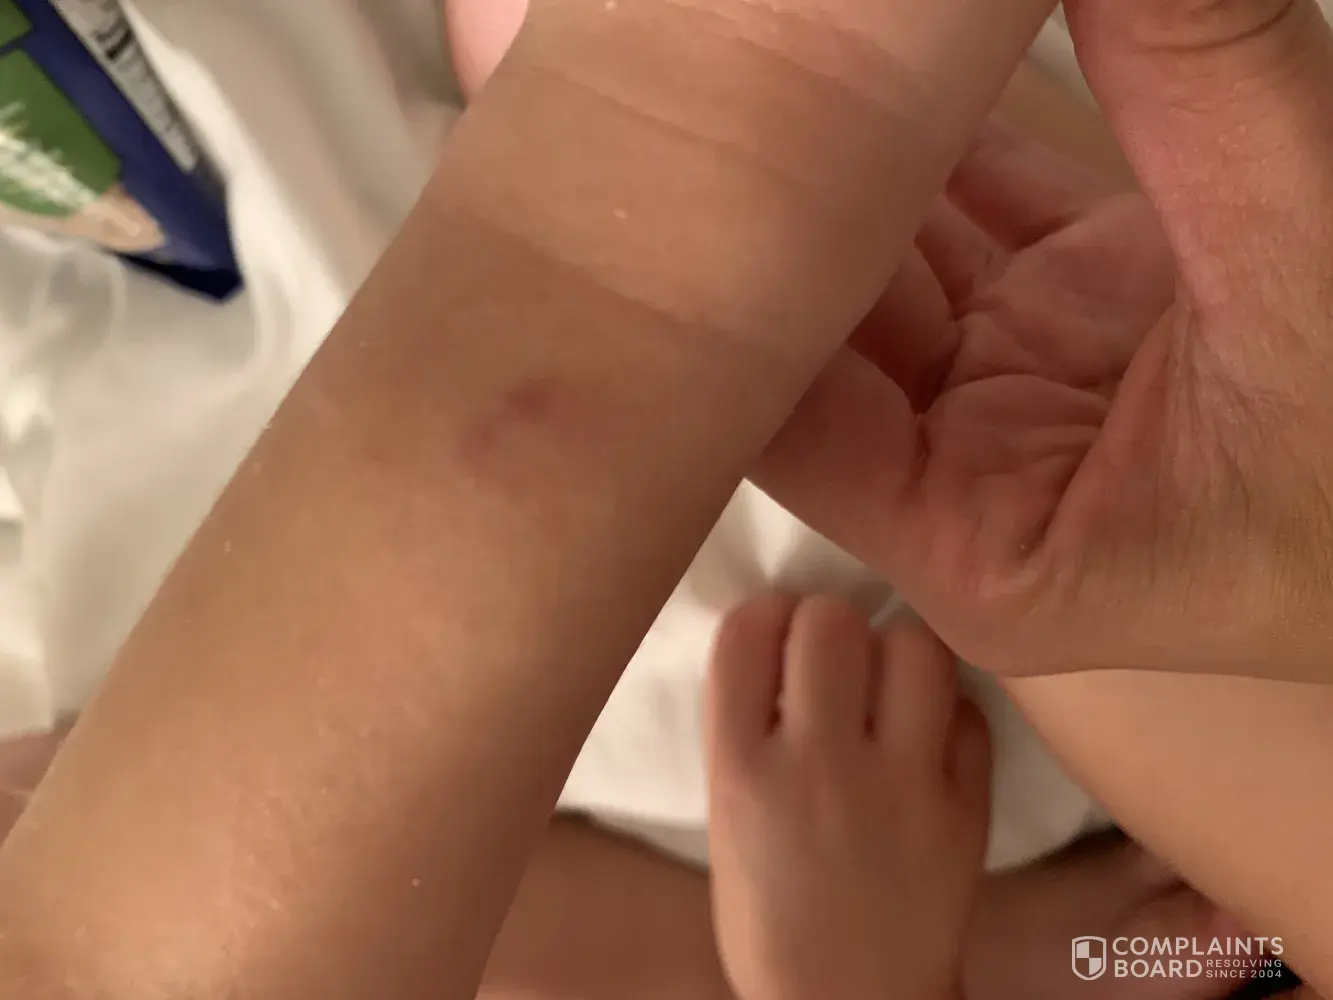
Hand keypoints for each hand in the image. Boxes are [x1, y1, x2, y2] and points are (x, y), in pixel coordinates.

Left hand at [757, 0, 1332, 680]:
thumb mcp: (1308, 260)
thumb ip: (1204, 76)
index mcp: (988, 550)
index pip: (786, 417)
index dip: (716, 285)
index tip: (660, 156)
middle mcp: (977, 475)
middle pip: (825, 329)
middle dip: (774, 201)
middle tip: (705, 70)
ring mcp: (1022, 383)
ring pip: (893, 256)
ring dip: (848, 154)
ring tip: (770, 46)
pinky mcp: (1073, 312)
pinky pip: (970, 214)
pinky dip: (934, 133)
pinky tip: (875, 61)